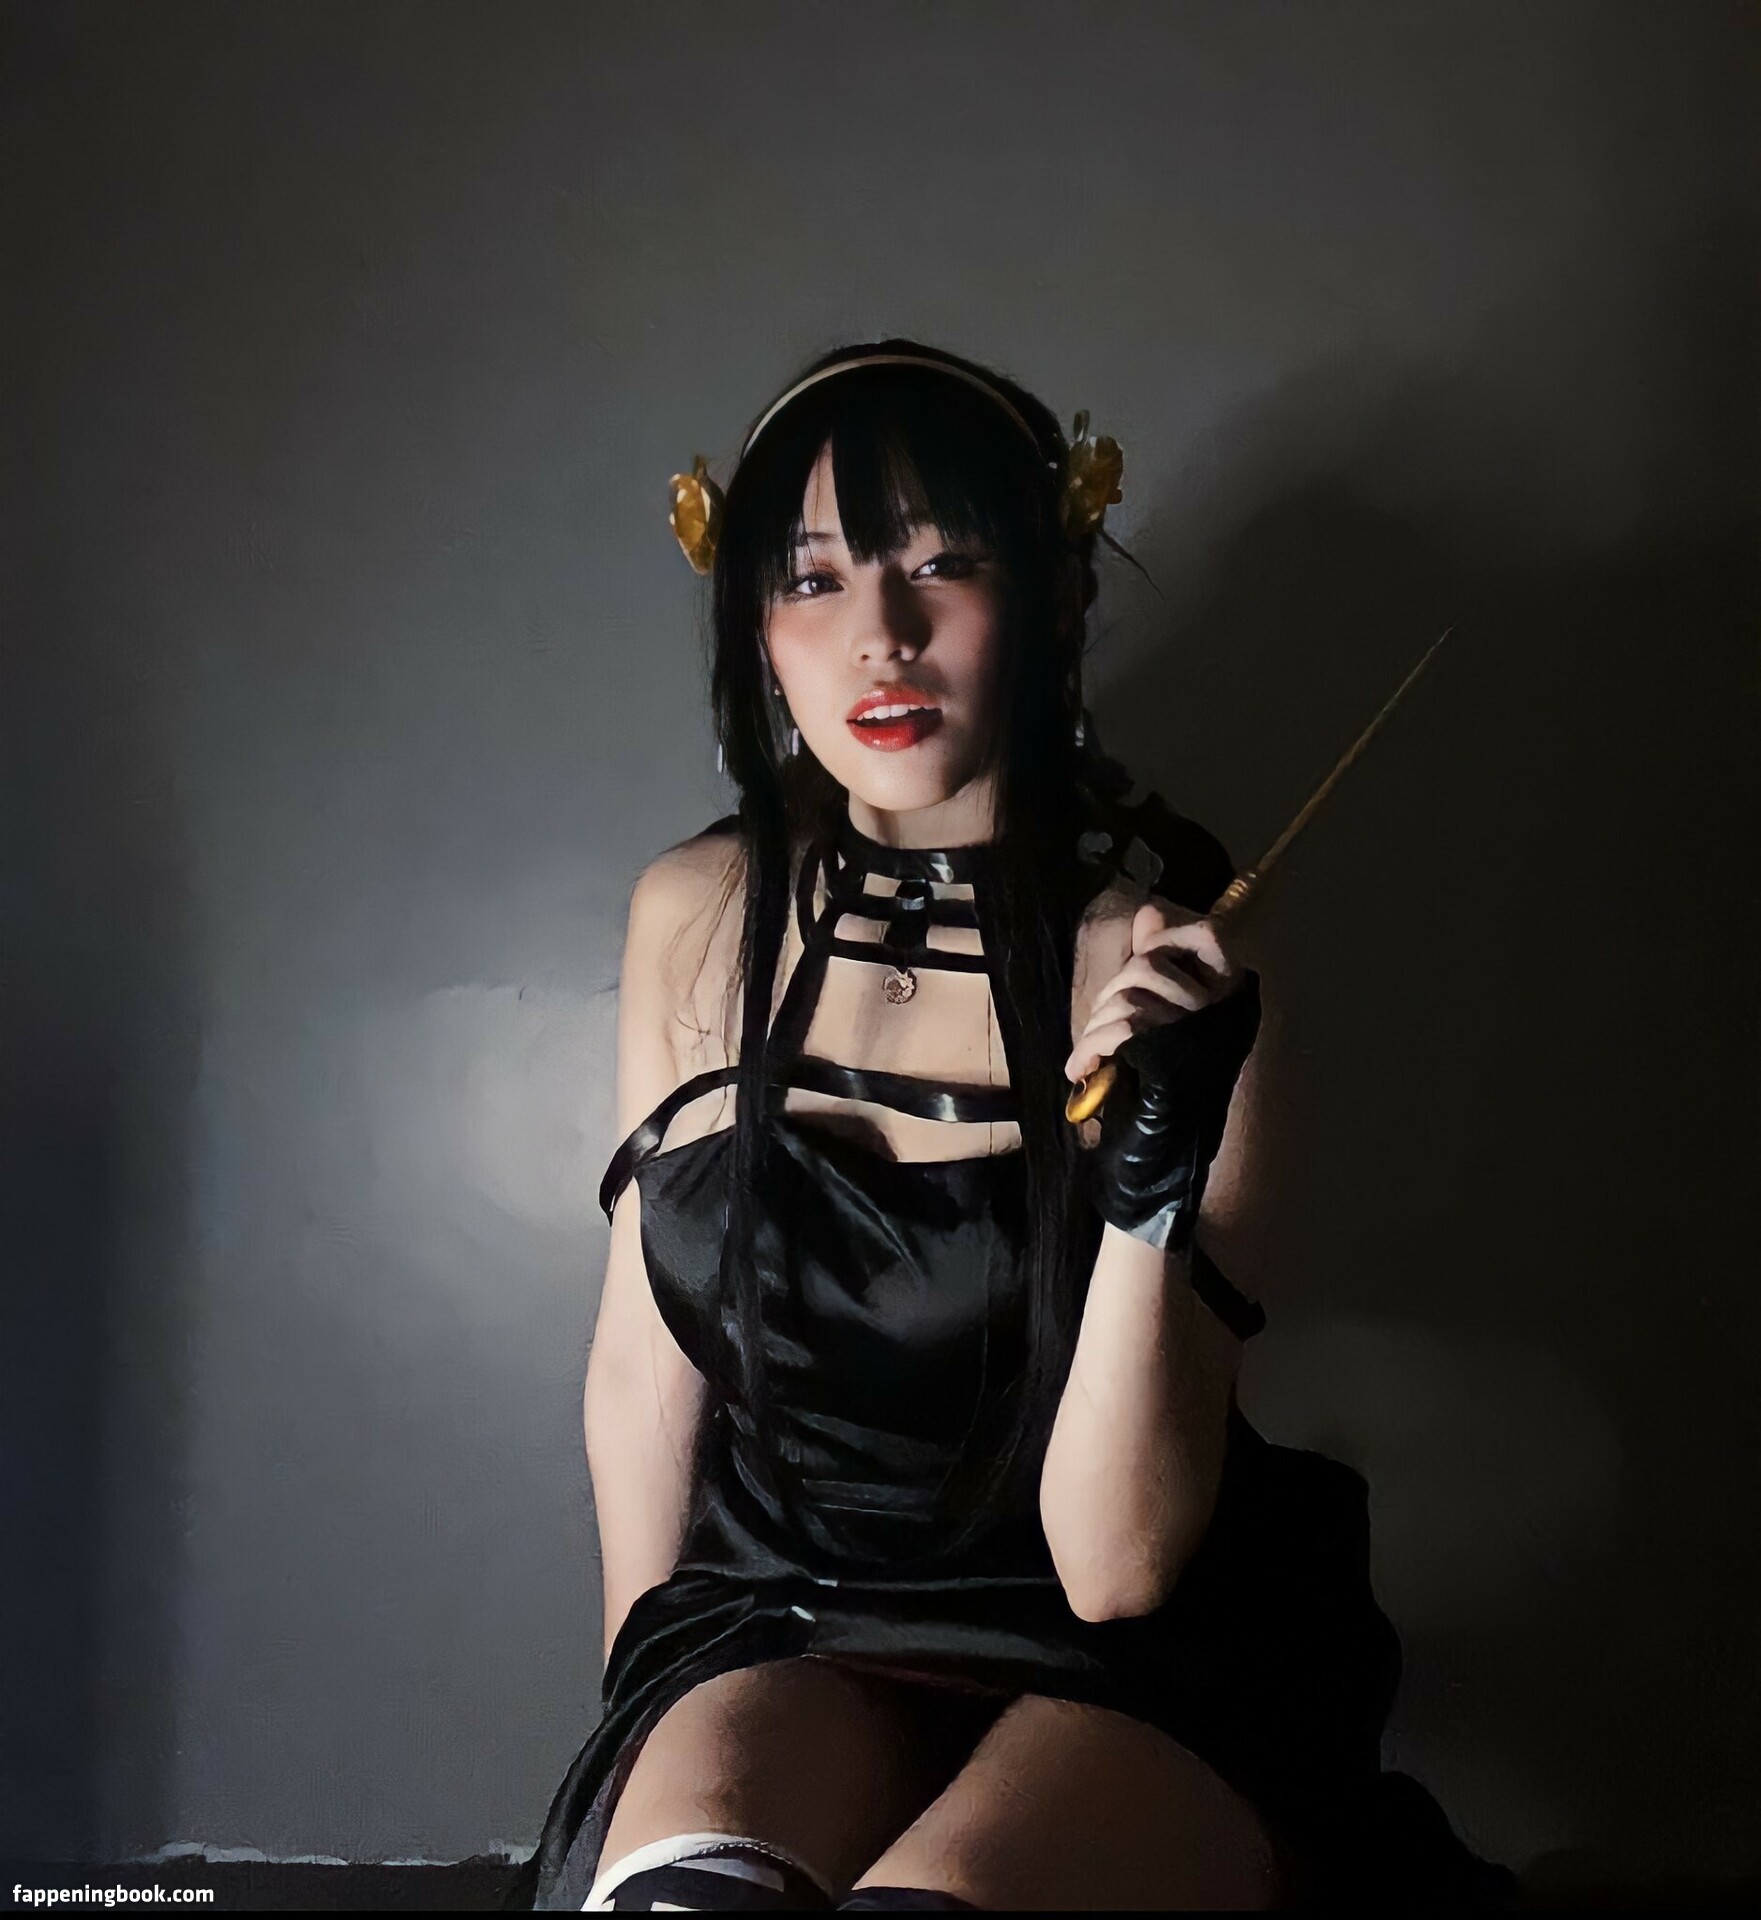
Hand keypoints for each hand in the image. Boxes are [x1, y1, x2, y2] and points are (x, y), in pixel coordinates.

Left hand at [1067, 899, 1260, 1253]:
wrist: (1155, 1166)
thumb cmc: (1155, 1095)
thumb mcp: (1156, 1023)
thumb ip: (1157, 966)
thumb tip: (1149, 912)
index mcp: (1230, 1004)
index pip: (1211, 936)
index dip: (1170, 937)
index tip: (1145, 954)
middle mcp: (1224, 1017)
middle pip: (1150, 967)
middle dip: (1112, 997)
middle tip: (1103, 1033)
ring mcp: (1201, 1039)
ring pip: (1129, 999)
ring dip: (1095, 1030)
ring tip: (1092, 1058)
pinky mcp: (1173, 1062)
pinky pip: (1121, 1030)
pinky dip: (1089, 1050)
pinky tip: (1082, 1070)